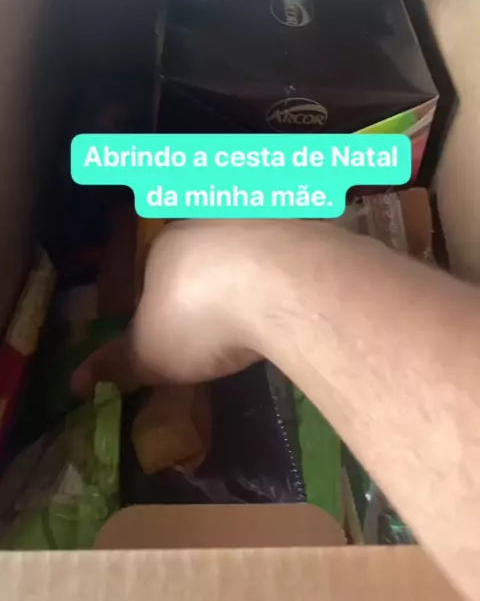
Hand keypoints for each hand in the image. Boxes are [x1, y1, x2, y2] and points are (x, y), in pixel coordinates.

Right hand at [70, 220, 306, 396]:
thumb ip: (117, 364)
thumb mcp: (151, 352)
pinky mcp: (304, 223)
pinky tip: (300, 293)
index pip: (153, 267)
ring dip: (254, 268)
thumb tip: (75, 383)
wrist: (280, 283)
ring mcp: (260, 217)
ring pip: (250, 242)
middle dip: (210, 277)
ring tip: (265, 306)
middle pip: (203, 250)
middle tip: (223, 317)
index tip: (177, 326)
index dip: (160, 296)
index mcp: (165, 244)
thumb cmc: (200, 316)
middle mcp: (210, 220)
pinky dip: (294, 266)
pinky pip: (294, 245)